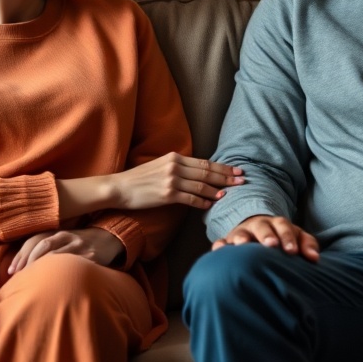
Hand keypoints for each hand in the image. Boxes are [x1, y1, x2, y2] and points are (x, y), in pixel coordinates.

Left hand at [8, 227, 123, 273]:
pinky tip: (53, 283)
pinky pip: (72, 264)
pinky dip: (60, 272)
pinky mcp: (89, 256)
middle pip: (42, 245)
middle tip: (17, 277)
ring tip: (31, 281)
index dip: (20, 255)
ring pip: (55, 254)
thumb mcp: (63, 241)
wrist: (108, 239)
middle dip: (27, 261)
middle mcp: (66, 236)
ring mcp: (78, 245)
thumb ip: (46, 248)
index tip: (10, 271)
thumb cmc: (79, 244)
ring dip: (41, 268)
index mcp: (57, 232)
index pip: (34, 241)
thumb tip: (20, 266)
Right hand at [112, 152, 243, 209]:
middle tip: (242, 180)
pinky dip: (203, 201)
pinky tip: (212, 204)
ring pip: (201, 185)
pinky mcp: (167, 194)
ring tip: (230, 193)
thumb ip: (178, 167)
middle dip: (226, 176)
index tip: (236, 170)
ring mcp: (171, 180)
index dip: (222, 167)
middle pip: (207, 172)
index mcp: (175, 157)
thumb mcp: (160, 165)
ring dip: (218, 190)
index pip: (204, 162)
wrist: (120, 187)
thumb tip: (196, 173)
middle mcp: (175, 166)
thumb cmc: (140, 179)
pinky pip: (190, 198)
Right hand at [212, 214, 319, 261]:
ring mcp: (241, 233)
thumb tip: (314, 258)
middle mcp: (258, 226)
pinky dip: (220, 246)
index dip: (288, 237)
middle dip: (266, 235)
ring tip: (242, 246)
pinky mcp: (227, 242)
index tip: (292, 252)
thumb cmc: (281, 239)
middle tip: (271, 245)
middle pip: (261, 226)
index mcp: (276, 224)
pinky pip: (221, 243)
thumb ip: (307, 244)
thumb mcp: (295, 237)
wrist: (257, 231)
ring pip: (240, 233)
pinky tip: (219, 252)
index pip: (283, 226)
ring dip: (241, 238)